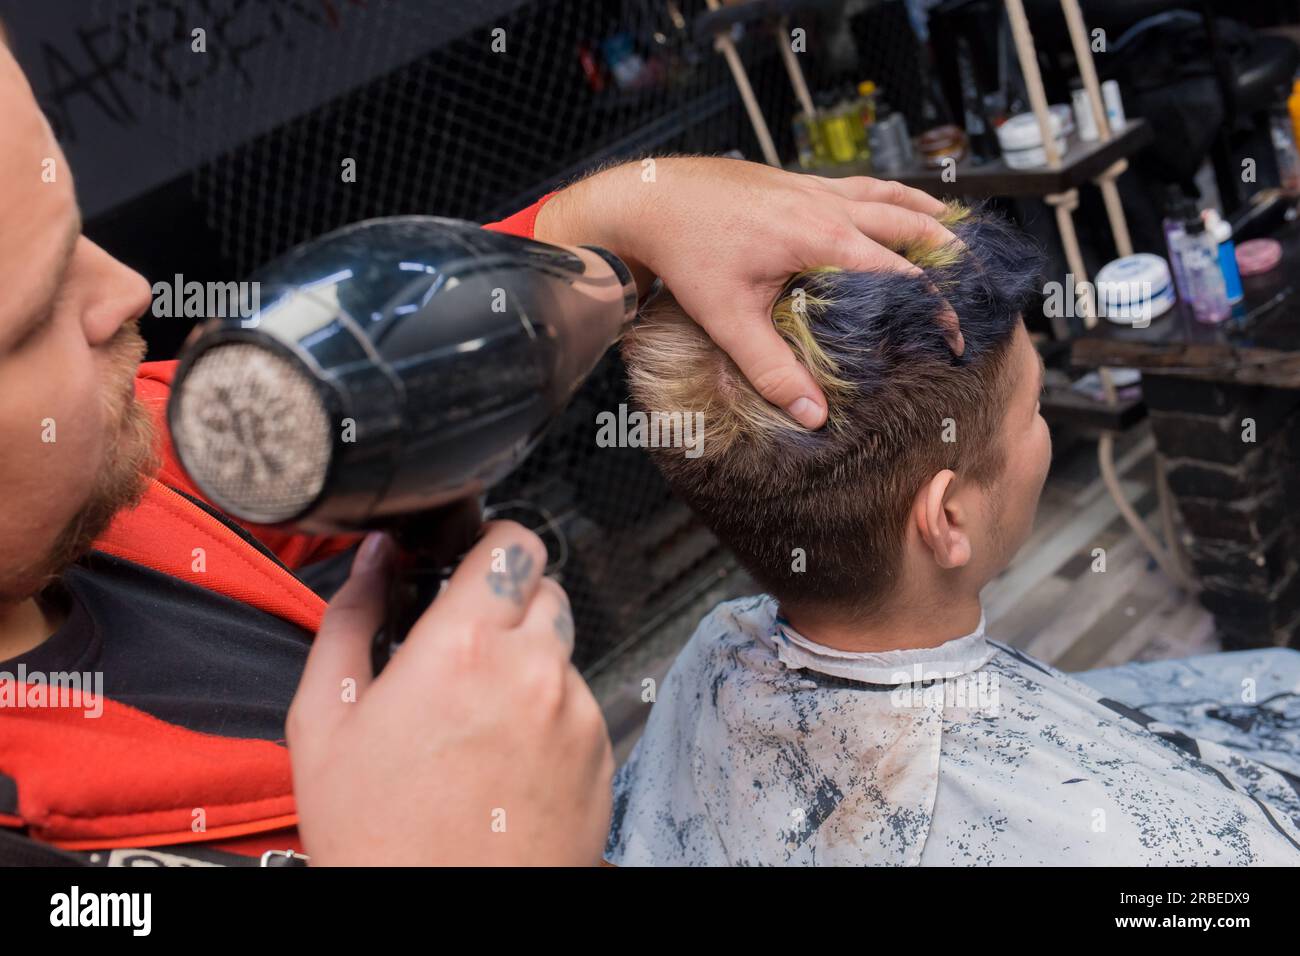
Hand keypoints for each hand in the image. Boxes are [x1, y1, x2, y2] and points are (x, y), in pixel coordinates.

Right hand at [287, 524, 612, 865]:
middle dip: (508, 606)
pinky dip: (552, 713)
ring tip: (479, 718)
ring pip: (564, 649)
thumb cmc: (378, 834)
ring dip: (530, 662)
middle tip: (465, 653)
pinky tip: (508, 755)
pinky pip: (582, 703)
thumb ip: (352, 617)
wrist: (439, 917)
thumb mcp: (325, 721)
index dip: (491, 546)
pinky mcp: (601, 753)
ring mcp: (576, 713)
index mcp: (465, 646)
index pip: (514, 542)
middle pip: (546, 590)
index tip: (472, 567)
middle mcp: (534, 669)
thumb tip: (376, 557)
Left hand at [536, 156, 960, 428]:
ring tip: (959, 238)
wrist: (651, 197)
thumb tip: (813, 415)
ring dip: (928, 216)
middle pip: (910, 224)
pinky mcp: (799, 181)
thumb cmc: (687, 253)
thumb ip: (772, 369)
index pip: (900, 273)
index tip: (952, 336)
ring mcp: (815, 188)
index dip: (934, 306)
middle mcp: (827, 206)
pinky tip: (900, 202)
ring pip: (891, 195)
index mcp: (821, 239)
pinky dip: (893, 195)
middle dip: (948, 256)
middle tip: (975, 287)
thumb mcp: (729, 320)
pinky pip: (863, 184)